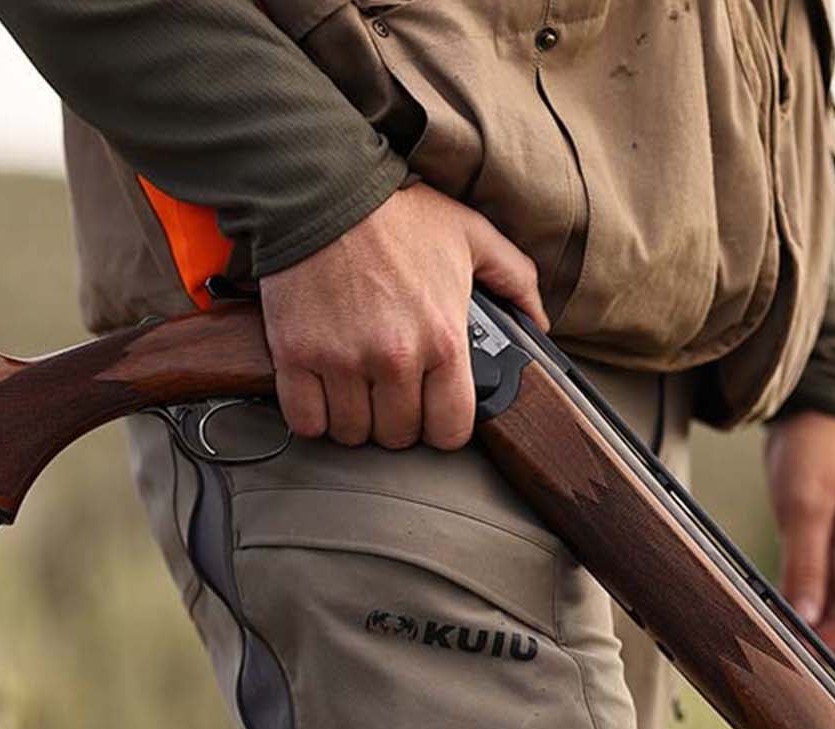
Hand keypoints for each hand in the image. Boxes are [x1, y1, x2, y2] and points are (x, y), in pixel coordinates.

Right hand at [257, 182, 548, 451]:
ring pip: (352, 433)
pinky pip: (307, 421)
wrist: (324, 188)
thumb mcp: (471, 234)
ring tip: (356, 392)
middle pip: (398, 435)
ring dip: (355, 421)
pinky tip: (322, 393)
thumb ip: (514, 278)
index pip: (451, 429)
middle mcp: (395, 358)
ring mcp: (342, 361)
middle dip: (397, 421)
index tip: (433, 412)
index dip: (443, 426)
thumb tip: (538, 321)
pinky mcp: (296, 356)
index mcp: (443, 338)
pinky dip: (314, 416)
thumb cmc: (396, 211)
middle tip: (391, 394)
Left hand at [763, 412, 834, 654]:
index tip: (790, 665)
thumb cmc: (815, 453)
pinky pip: (815, 590)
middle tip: (768, 662)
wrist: (816, 412)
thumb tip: (803, 621)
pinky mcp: (828, 549)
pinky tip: (766, 614)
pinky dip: (795, 606)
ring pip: (829, 609)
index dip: (828, 649)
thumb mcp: (805, 507)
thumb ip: (805, 565)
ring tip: (763, 643)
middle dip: (813, 645)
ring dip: (801, 628)